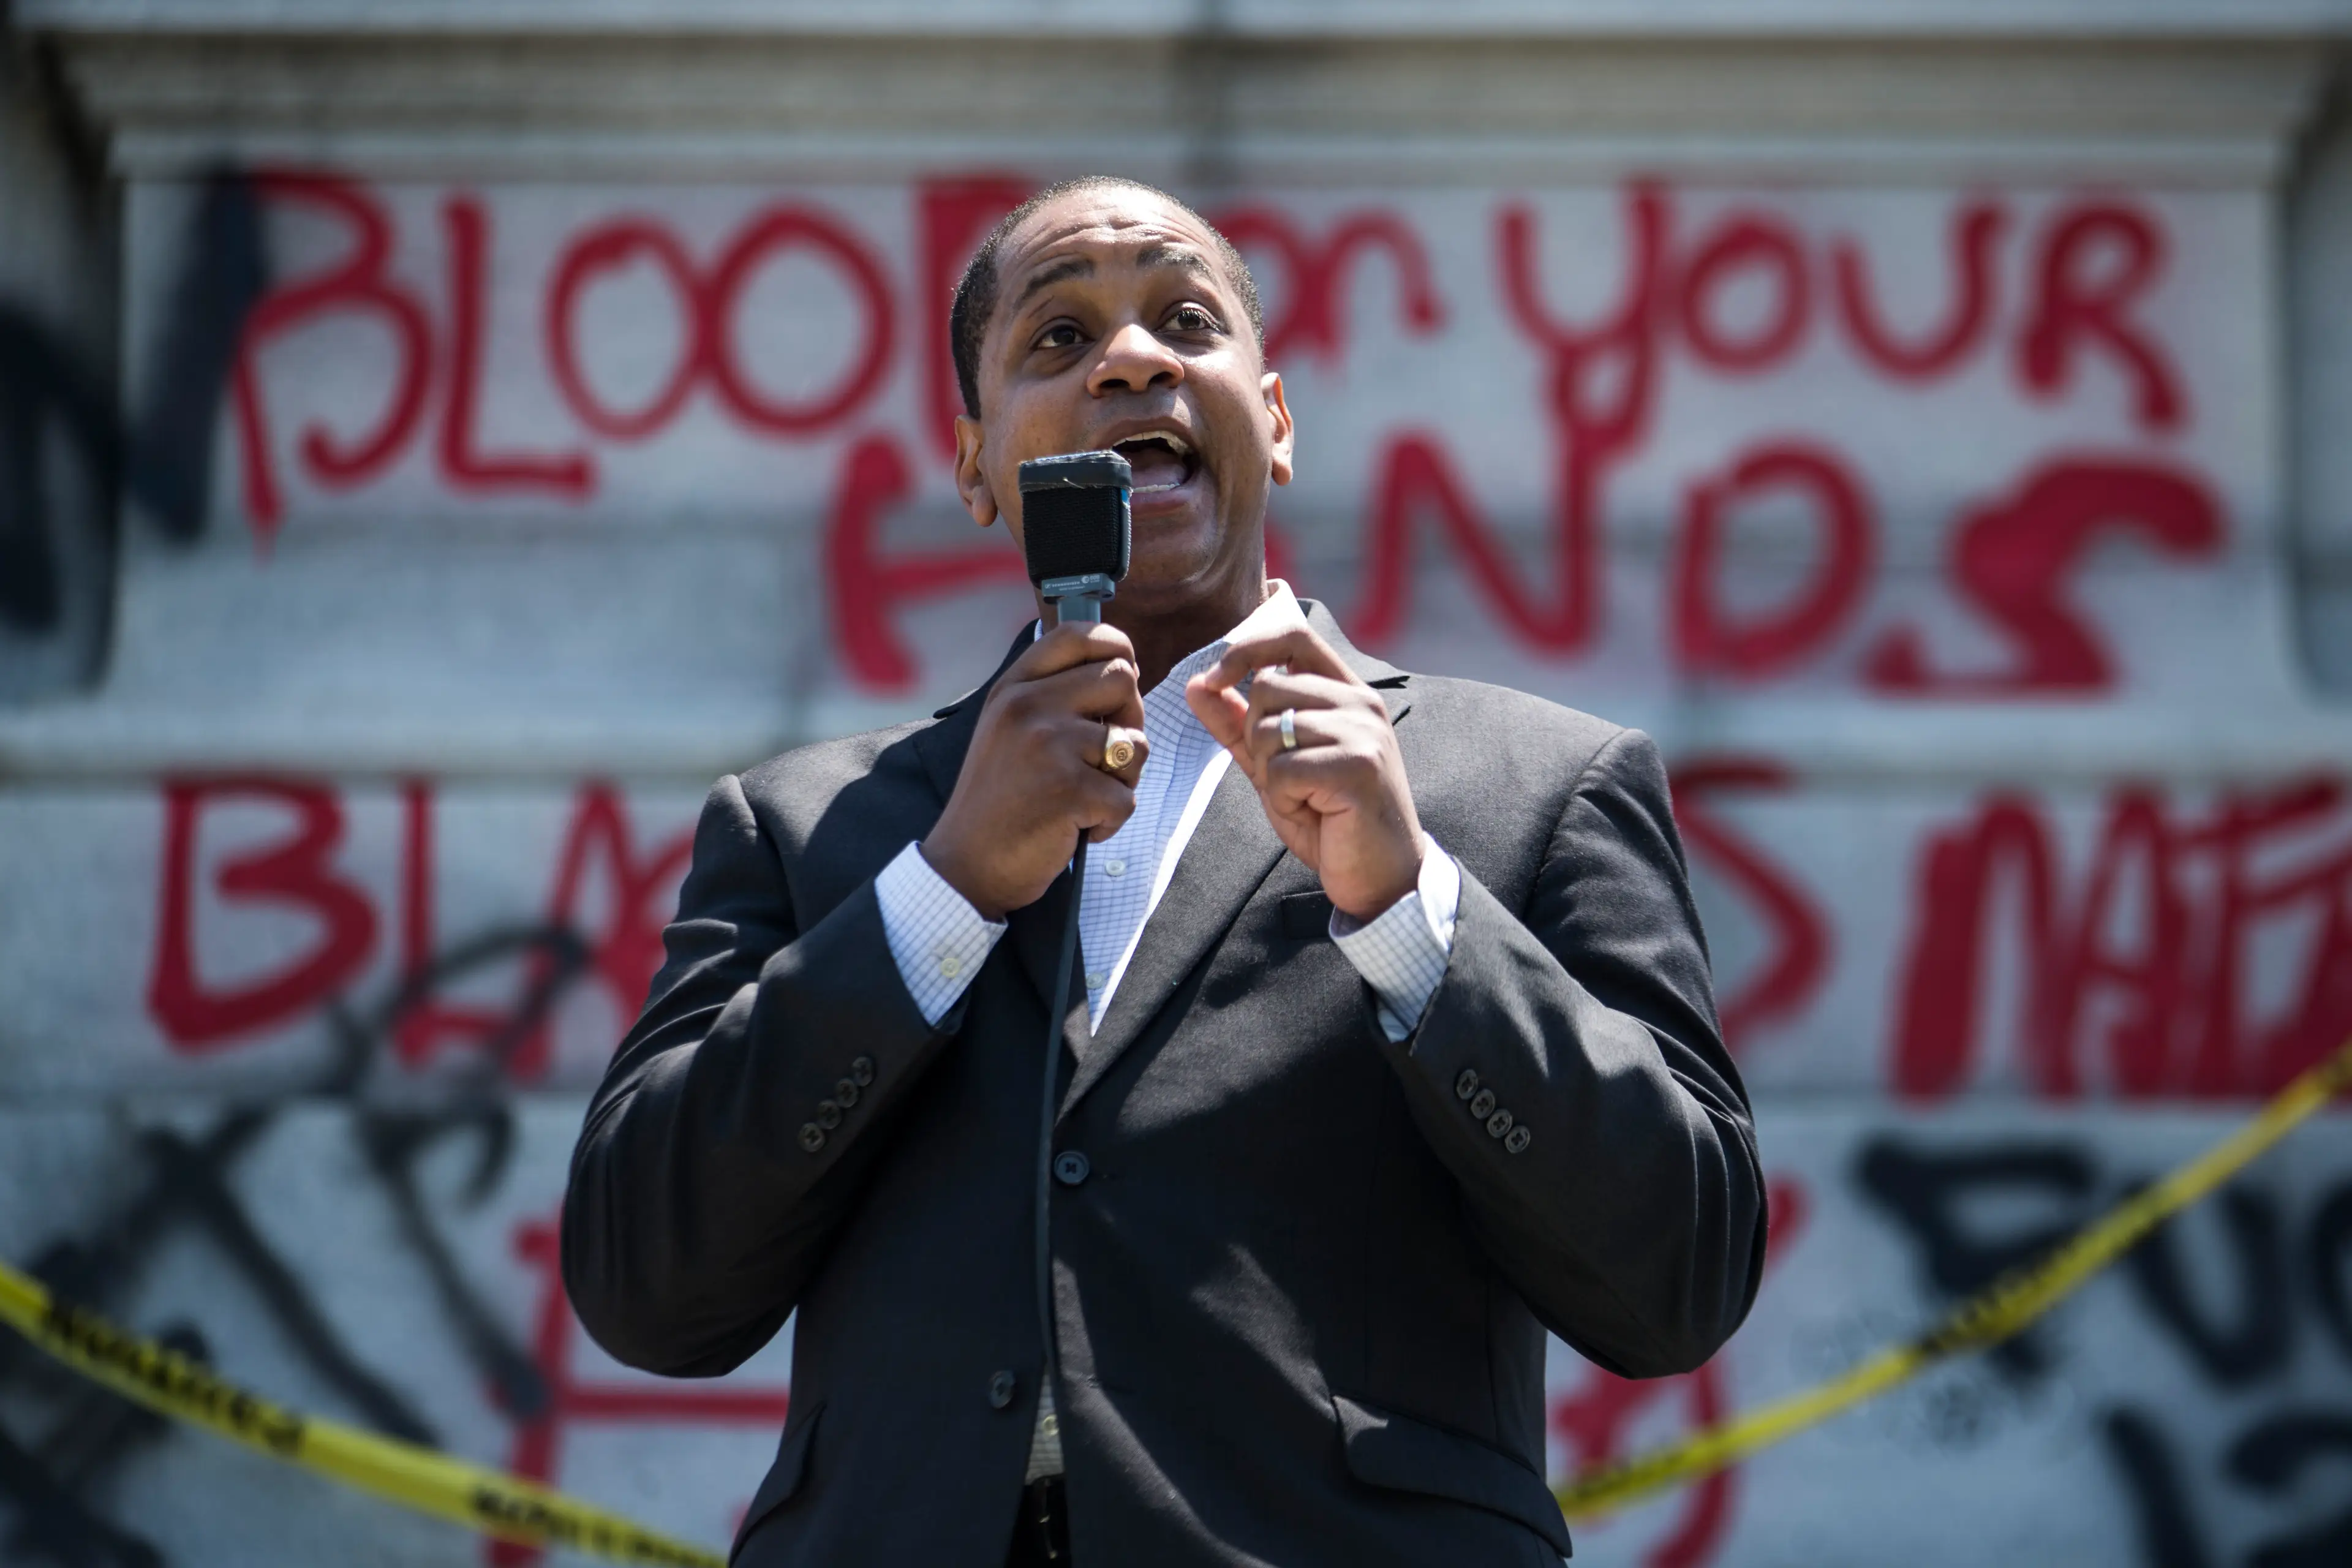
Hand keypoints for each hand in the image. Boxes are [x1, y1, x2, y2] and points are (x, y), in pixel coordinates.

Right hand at [923, 622, 1149, 920]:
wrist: (966, 864)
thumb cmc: (998, 800)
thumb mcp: (1008, 727)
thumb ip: (1052, 693)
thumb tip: (1122, 668)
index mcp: (1014, 686)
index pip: (1080, 635)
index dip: (1117, 648)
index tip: (1121, 677)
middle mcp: (1028, 705)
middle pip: (1123, 680)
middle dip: (1129, 720)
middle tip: (1103, 757)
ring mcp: (1049, 745)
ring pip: (1135, 743)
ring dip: (1122, 779)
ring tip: (1083, 797)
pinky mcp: (1069, 789)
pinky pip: (1127, 797)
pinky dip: (1110, 821)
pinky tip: (1076, 827)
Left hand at [1186, 624, 1422, 921]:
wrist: (1381, 875)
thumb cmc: (1331, 818)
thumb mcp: (1276, 764)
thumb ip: (1238, 724)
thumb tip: (1196, 683)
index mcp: (1347, 691)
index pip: (1293, 636)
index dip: (1246, 647)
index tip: (1215, 678)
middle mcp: (1360, 701)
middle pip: (1267, 687)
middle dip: (1255, 738)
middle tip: (1286, 777)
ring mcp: (1363, 731)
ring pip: (1269, 729)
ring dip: (1270, 774)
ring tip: (1305, 796)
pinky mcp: (1358, 766)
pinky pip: (1283, 769)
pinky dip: (1284, 799)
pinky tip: (1314, 812)